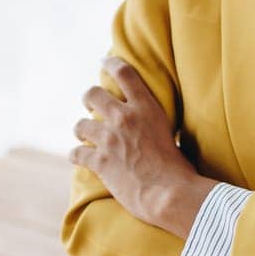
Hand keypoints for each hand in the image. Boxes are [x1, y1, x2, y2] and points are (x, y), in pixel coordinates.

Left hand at [71, 56, 214, 237]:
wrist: (170, 194)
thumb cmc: (178, 168)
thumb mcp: (169, 133)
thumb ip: (152, 123)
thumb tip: (146, 124)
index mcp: (146, 108)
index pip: (124, 74)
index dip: (111, 64)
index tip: (103, 61)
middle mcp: (125, 118)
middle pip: (93, 94)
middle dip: (88, 98)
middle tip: (90, 105)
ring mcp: (110, 140)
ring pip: (81, 125)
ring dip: (81, 130)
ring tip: (84, 136)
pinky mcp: (100, 162)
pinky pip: (76, 153)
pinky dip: (76, 156)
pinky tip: (78, 158)